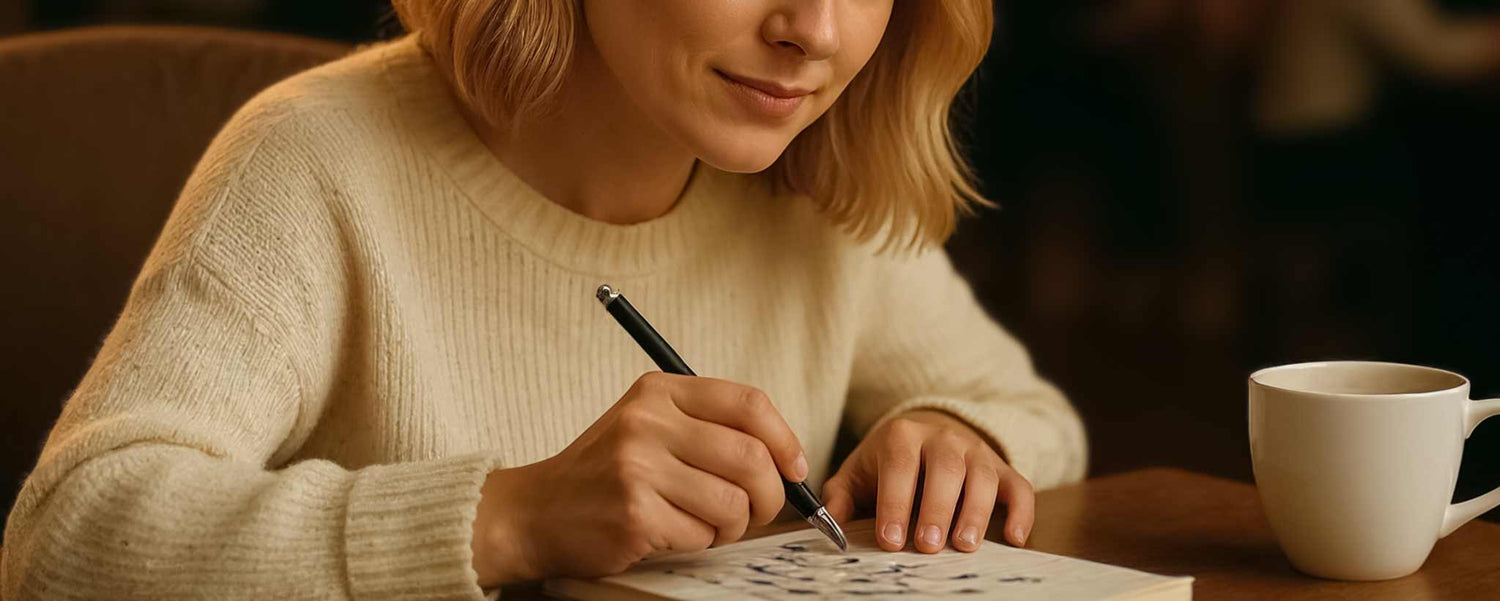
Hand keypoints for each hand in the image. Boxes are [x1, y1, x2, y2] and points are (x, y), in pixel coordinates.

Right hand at [469, 372, 807, 585]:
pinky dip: (700, 543)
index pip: (749, 403)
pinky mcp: (634, 514)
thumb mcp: (648, 425)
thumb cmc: (605, 472)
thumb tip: (787, 459)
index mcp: (658, 392)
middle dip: (771, 495)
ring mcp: (638, 468)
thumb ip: (709, 428)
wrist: (536, 511)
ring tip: (709, 525)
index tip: (794, 468)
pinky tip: (674, 534)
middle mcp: (648, 422)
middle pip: (751, 458)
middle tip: (760, 510)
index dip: (785, 439)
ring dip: (733, 526)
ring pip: (733, 504)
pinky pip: (702, 535)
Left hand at [821, 409, 1033, 553]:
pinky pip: (1020, 487)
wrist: (929, 430)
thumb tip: (829, 524)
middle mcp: (944, 438)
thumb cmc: (889, 462)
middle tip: (928, 546)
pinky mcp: (1003, 469)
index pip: (900, 465)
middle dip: (937, 509)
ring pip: (983, 477)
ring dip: (976, 512)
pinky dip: (1023, 513)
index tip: (891, 540)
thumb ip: (841, 497)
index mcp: (903, 435)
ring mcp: (977, 452)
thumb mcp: (859, 472)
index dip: (895, 502)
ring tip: (964, 545)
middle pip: (946, 469)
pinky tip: (1015, 539)